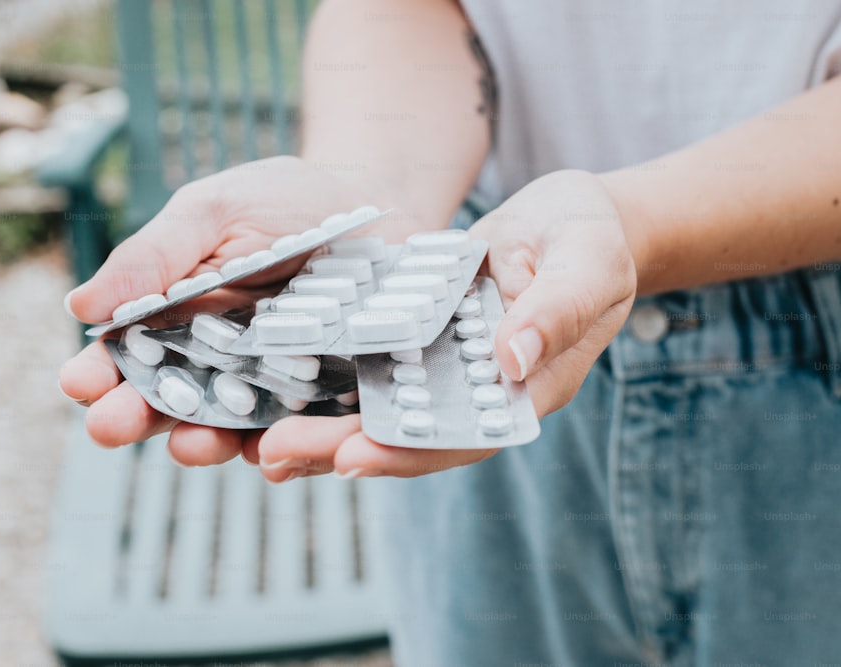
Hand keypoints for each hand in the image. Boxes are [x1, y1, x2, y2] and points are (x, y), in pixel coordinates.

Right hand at [58, 155, 424, 460]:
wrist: (380, 201)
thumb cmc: (288, 200)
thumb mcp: (216, 212)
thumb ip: (155, 257)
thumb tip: (81, 305)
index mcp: (178, 317)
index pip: (128, 354)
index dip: (101, 373)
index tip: (78, 382)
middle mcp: (219, 362)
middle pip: (171, 402)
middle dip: (138, 417)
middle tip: (110, 426)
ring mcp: (274, 386)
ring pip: (232, 430)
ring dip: (204, 443)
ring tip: (189, 443)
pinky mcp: (330, 401)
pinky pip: (306, 436)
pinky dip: (289, 452)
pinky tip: (270, 454)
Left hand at [256, 169, 636, 479]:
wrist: (569, 220)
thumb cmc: (589, 238)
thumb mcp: (586, 261)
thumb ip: (558, 308)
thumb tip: (514, 359)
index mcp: (524, 390)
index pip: (464, 437)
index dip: (409, 452)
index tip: (352, 458)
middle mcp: (475, 393)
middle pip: (406, 436)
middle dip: (339, 448)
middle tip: (273, 453)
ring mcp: (443, 372)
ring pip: (379, 413)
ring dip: (321, 430)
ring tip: (257, 441)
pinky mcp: (416, 343)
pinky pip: (369, 372)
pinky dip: (326, 384)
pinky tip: (277, 387)